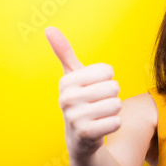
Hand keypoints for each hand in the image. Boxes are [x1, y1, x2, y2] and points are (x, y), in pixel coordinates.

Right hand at [45, 26, 121, 158]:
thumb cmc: (80, 99)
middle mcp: (66, 98)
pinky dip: (114, 124)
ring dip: (114, 110)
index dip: (107, 79)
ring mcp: (75, 117)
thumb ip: (64, 52)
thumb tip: (49, 28)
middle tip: (98, 103)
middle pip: (114, 87)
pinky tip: (101, 126)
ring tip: (100, 114)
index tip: (94, 87)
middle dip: (112, 96)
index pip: (107, 70)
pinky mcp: (86, 133)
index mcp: (66, 81)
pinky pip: (117, 122)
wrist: (79, 137)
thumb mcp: (72, 76)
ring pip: (117, 104)